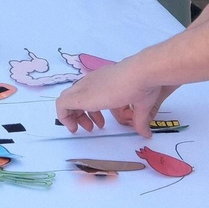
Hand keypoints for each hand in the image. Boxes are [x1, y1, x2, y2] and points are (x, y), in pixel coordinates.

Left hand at [55, 57, 181, 137]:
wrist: (141, 74)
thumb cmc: (143, 85)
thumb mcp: (141, 106)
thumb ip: (140, 120)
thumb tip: (146, 133)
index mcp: (104, 80)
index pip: (89, 92)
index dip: (92, 109)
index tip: (99, 123)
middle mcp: (92, 81)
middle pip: (76, 96)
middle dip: (81, 114)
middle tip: (91, 127)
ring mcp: (85, 87)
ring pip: (67, 99)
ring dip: (73, 116)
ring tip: (86, 129)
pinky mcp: (81, 97)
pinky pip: (62, 105)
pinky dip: (64, 117)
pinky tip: (73, 127)